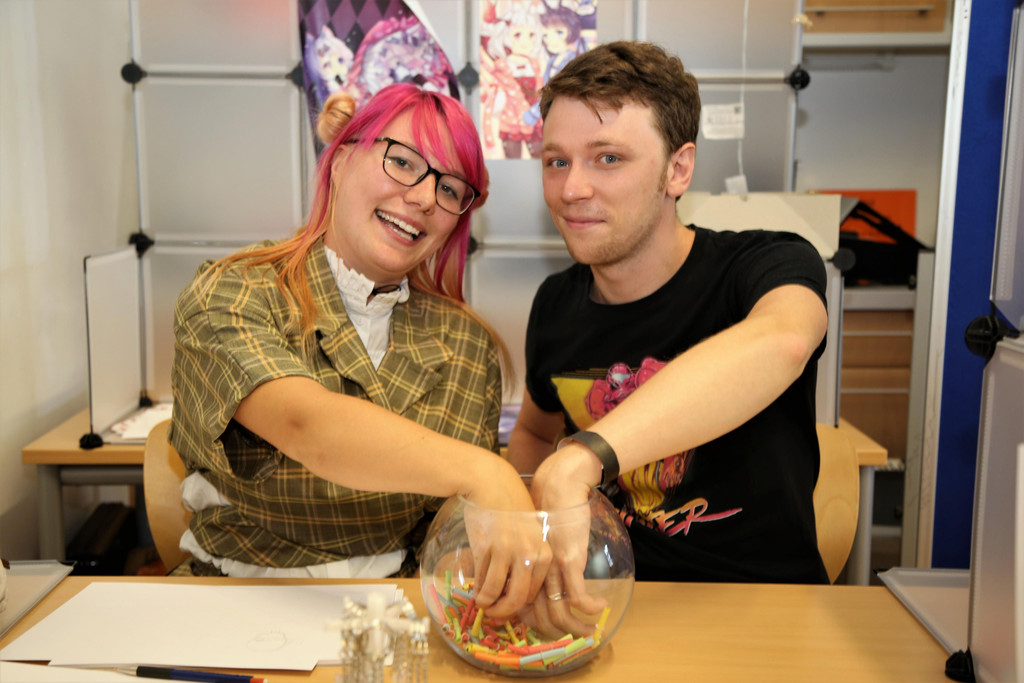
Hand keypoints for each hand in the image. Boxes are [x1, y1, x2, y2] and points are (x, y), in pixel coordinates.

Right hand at [461, 463, 551, 619]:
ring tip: (481, 602)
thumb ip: (527, 561)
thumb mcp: (529, 536)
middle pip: (518, 598)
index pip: (534, 593)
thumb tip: (514, 592)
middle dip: (503, 612)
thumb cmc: (510, 509)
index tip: (508, 608)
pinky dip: (478, 587)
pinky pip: (482, 577)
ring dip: (486, 603)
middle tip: (493, 613)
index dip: (519, 606)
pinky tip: (476, 588)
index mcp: (544, 554)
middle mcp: (530, 555)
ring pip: (496, 591)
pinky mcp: (488, 547)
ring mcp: (509, 551)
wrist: (491, 483)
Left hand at [528, 449, 607, 636]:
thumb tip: (543, 578)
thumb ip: (537, 559)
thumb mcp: (535, 538)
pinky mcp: (568, 562)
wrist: (558, 486)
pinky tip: (599, 607)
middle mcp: (534, 574)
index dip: (538, 626)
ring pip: (561, 614)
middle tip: (577, 638)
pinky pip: (578, 598)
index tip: (552, 631)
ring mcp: (550, 569)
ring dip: (578, 628)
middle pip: (541, 618)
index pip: (525, 610)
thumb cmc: (546, 508)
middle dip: (559, 635)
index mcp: (525, 571)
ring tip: (591, 631)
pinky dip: (590, 608)